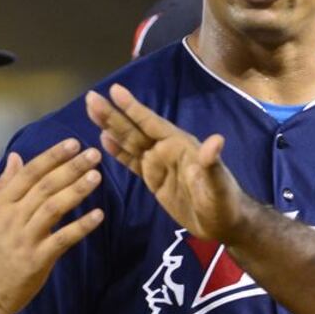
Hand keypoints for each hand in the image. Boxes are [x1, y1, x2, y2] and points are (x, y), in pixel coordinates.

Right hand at [0, 138, 103, 313]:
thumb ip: (3, 185)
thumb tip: (16, 157)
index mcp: (0, 204)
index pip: (29, 173)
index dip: (52, 156)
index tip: (73, 143)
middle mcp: (11, 217)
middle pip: (45, 186)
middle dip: (71, 167)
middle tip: (93, 154)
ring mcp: (25, 238)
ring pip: (54, 208)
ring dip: (77, 190)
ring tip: (97, 176)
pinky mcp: (38, 259)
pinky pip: (63, 238)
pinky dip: (81, 226)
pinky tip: (98, 214)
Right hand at [86, 83, 253, 243]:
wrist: (223, 224)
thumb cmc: (224, 202)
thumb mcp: (218, 184)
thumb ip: (213, 163)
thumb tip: (216, 140)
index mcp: (179, 146)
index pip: (151, 123)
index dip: (133, 108)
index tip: (114, 89)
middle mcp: (166, 149)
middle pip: (134, 129)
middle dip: (113, 114)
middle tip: (90, 97)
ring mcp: (158, 164)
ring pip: (129, 142)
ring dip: (111, 127)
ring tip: (91, 111)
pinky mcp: (154, 179)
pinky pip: (132, 161)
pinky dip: (117, 151)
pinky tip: (103, 140)